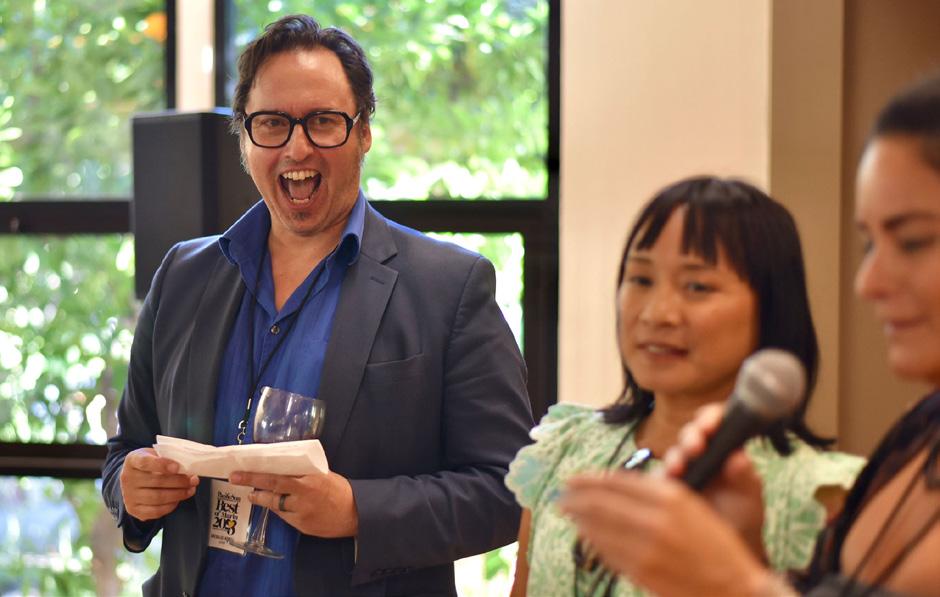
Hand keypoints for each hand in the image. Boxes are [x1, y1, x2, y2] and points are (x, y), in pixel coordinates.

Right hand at [119, 448, 198, 520]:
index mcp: (132, 460)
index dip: (162, 465)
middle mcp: (127, 478)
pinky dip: (170, 506)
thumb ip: (168, 457)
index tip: (177, 467)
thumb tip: (188, 465)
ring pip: (157, 498)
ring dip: (178, 494)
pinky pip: (155, 511)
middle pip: (156, 482)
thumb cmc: (150, 463)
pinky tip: (179, 499)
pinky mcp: (133, 510)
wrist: (133, 478)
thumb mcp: (155, 453)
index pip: (145, 462)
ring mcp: (129, 496)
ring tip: (190, 489)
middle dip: (179, 481)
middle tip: (193, 480)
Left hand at [230, 470, 358, 537]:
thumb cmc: (340, 490)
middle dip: (251, 485)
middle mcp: (303, 497)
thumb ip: (304, 473)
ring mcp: (301, 514)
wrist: (356, 514)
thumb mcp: (323, 475)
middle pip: (271, 491)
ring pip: (275, 506)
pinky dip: (280, 510)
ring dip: (263, 499)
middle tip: (235, 479)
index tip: (240, 472)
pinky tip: (280, 506)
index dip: (256, 475)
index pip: (276, 477)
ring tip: (254, 495)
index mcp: (309, 480)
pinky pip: (285, 517)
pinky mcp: (302, 526)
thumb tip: (282, 468)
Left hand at [560, 471, 771, 596]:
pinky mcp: (641, 572)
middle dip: (575, 496)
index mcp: (672, 496)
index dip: (590, 478)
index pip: (618, 481)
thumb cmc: (714, 543)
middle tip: (561, 493)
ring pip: (599, 527)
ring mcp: (647, 548)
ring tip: (565, 510)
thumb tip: (612, 485)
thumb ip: (654, 492)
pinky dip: (591, 540)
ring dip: (578, 517)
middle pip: (602, 502)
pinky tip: (584, 533)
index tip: (574, 478)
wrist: (732, 586)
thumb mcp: (691, 505)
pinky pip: (607, 552)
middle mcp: (657, 519)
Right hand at [664, 403, 766, 557]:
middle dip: (691, 436)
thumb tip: (739, 458)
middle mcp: (700, 453)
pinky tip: (663, 484)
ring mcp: (681, 468)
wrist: (727, 543)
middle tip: (695, 447)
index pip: (715, 421)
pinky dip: (658, 478)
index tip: (710, 424)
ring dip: (674, 456)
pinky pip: (656, 478)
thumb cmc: (743, 514)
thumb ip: (745, 476)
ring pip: (672, 453)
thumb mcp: (749, 495)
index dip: (710, 417)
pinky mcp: (665, 487)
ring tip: (678, 469)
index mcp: (724, 445)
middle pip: (690, 433)